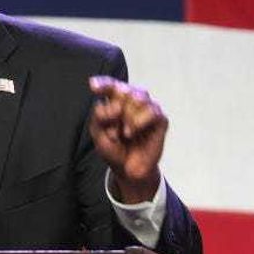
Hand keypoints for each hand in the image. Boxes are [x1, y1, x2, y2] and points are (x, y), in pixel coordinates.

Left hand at [87, 76, 166, 202]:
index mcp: (116, 101)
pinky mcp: (160, 119)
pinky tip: (133, 133)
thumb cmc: (114, 150)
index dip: (104, 83)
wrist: (128, 170)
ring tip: (125, 134)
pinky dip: (139, 122)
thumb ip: (99, 116)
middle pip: (124, 90)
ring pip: (138, 98)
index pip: (111, 86)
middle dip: (115, 110)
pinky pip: (151, 111)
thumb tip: (114, 107)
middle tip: (113, 131)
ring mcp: (148, 109)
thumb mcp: (98, 134)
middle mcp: (133, 101)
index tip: (93, 86)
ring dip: (127, 117)